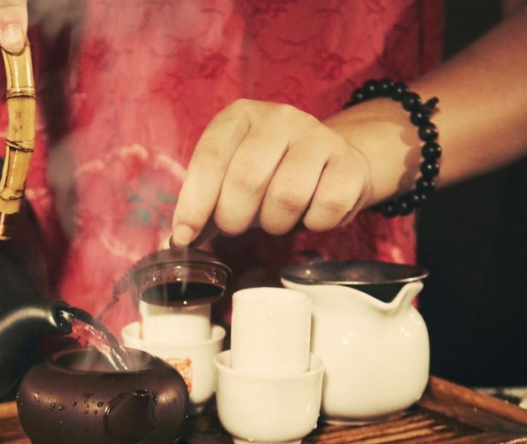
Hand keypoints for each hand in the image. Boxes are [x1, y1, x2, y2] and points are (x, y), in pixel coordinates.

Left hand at [171, 99, 374, 246]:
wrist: (332, 159)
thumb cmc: (270, 175)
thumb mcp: (230, 182)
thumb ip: (203, 209)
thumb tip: (175, 243)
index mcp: (240, 116)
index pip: (211, 158)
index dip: (195, 203)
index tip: (186, 236)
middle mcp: (279, 118)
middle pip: (247, 179)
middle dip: (234, 217)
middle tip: (235, 227)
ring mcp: (318, 137)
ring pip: (287, 197)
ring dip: (275, 224)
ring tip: (275, 218)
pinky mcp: (350, 163)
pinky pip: (325, 208)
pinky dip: (313, 224)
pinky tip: (310, 213)